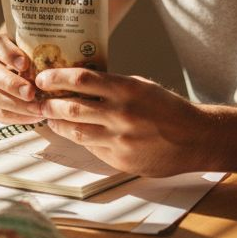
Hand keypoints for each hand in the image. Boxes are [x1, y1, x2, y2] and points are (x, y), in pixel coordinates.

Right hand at [0, 34, 41, 123]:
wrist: (33, 75)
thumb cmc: (38, 56)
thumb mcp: (38, 48)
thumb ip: (42, 49)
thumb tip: (56, 55)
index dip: (8, 55)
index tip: (25, 64)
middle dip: (10, 84)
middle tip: (30, 92)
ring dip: (15, 104)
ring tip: (37, 109)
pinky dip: (16, 116)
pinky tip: (34, 117)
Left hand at [35, 67, 209, 176]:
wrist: (195, 137)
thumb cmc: (167, 108)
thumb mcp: (141, 86)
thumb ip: (112, 86)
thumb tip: (79, 83)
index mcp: (126, 89)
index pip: (81, 79)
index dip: (56, 78)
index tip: (43, 78)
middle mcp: (121, 113)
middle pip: (71, 107)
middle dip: (50, 104)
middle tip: (41, 101)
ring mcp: (120, 139)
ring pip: (76, 131)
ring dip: (59, 125)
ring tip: (52, 119)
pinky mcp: (120, 159)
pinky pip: (92, 148)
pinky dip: (81, 139)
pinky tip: (76, 133)